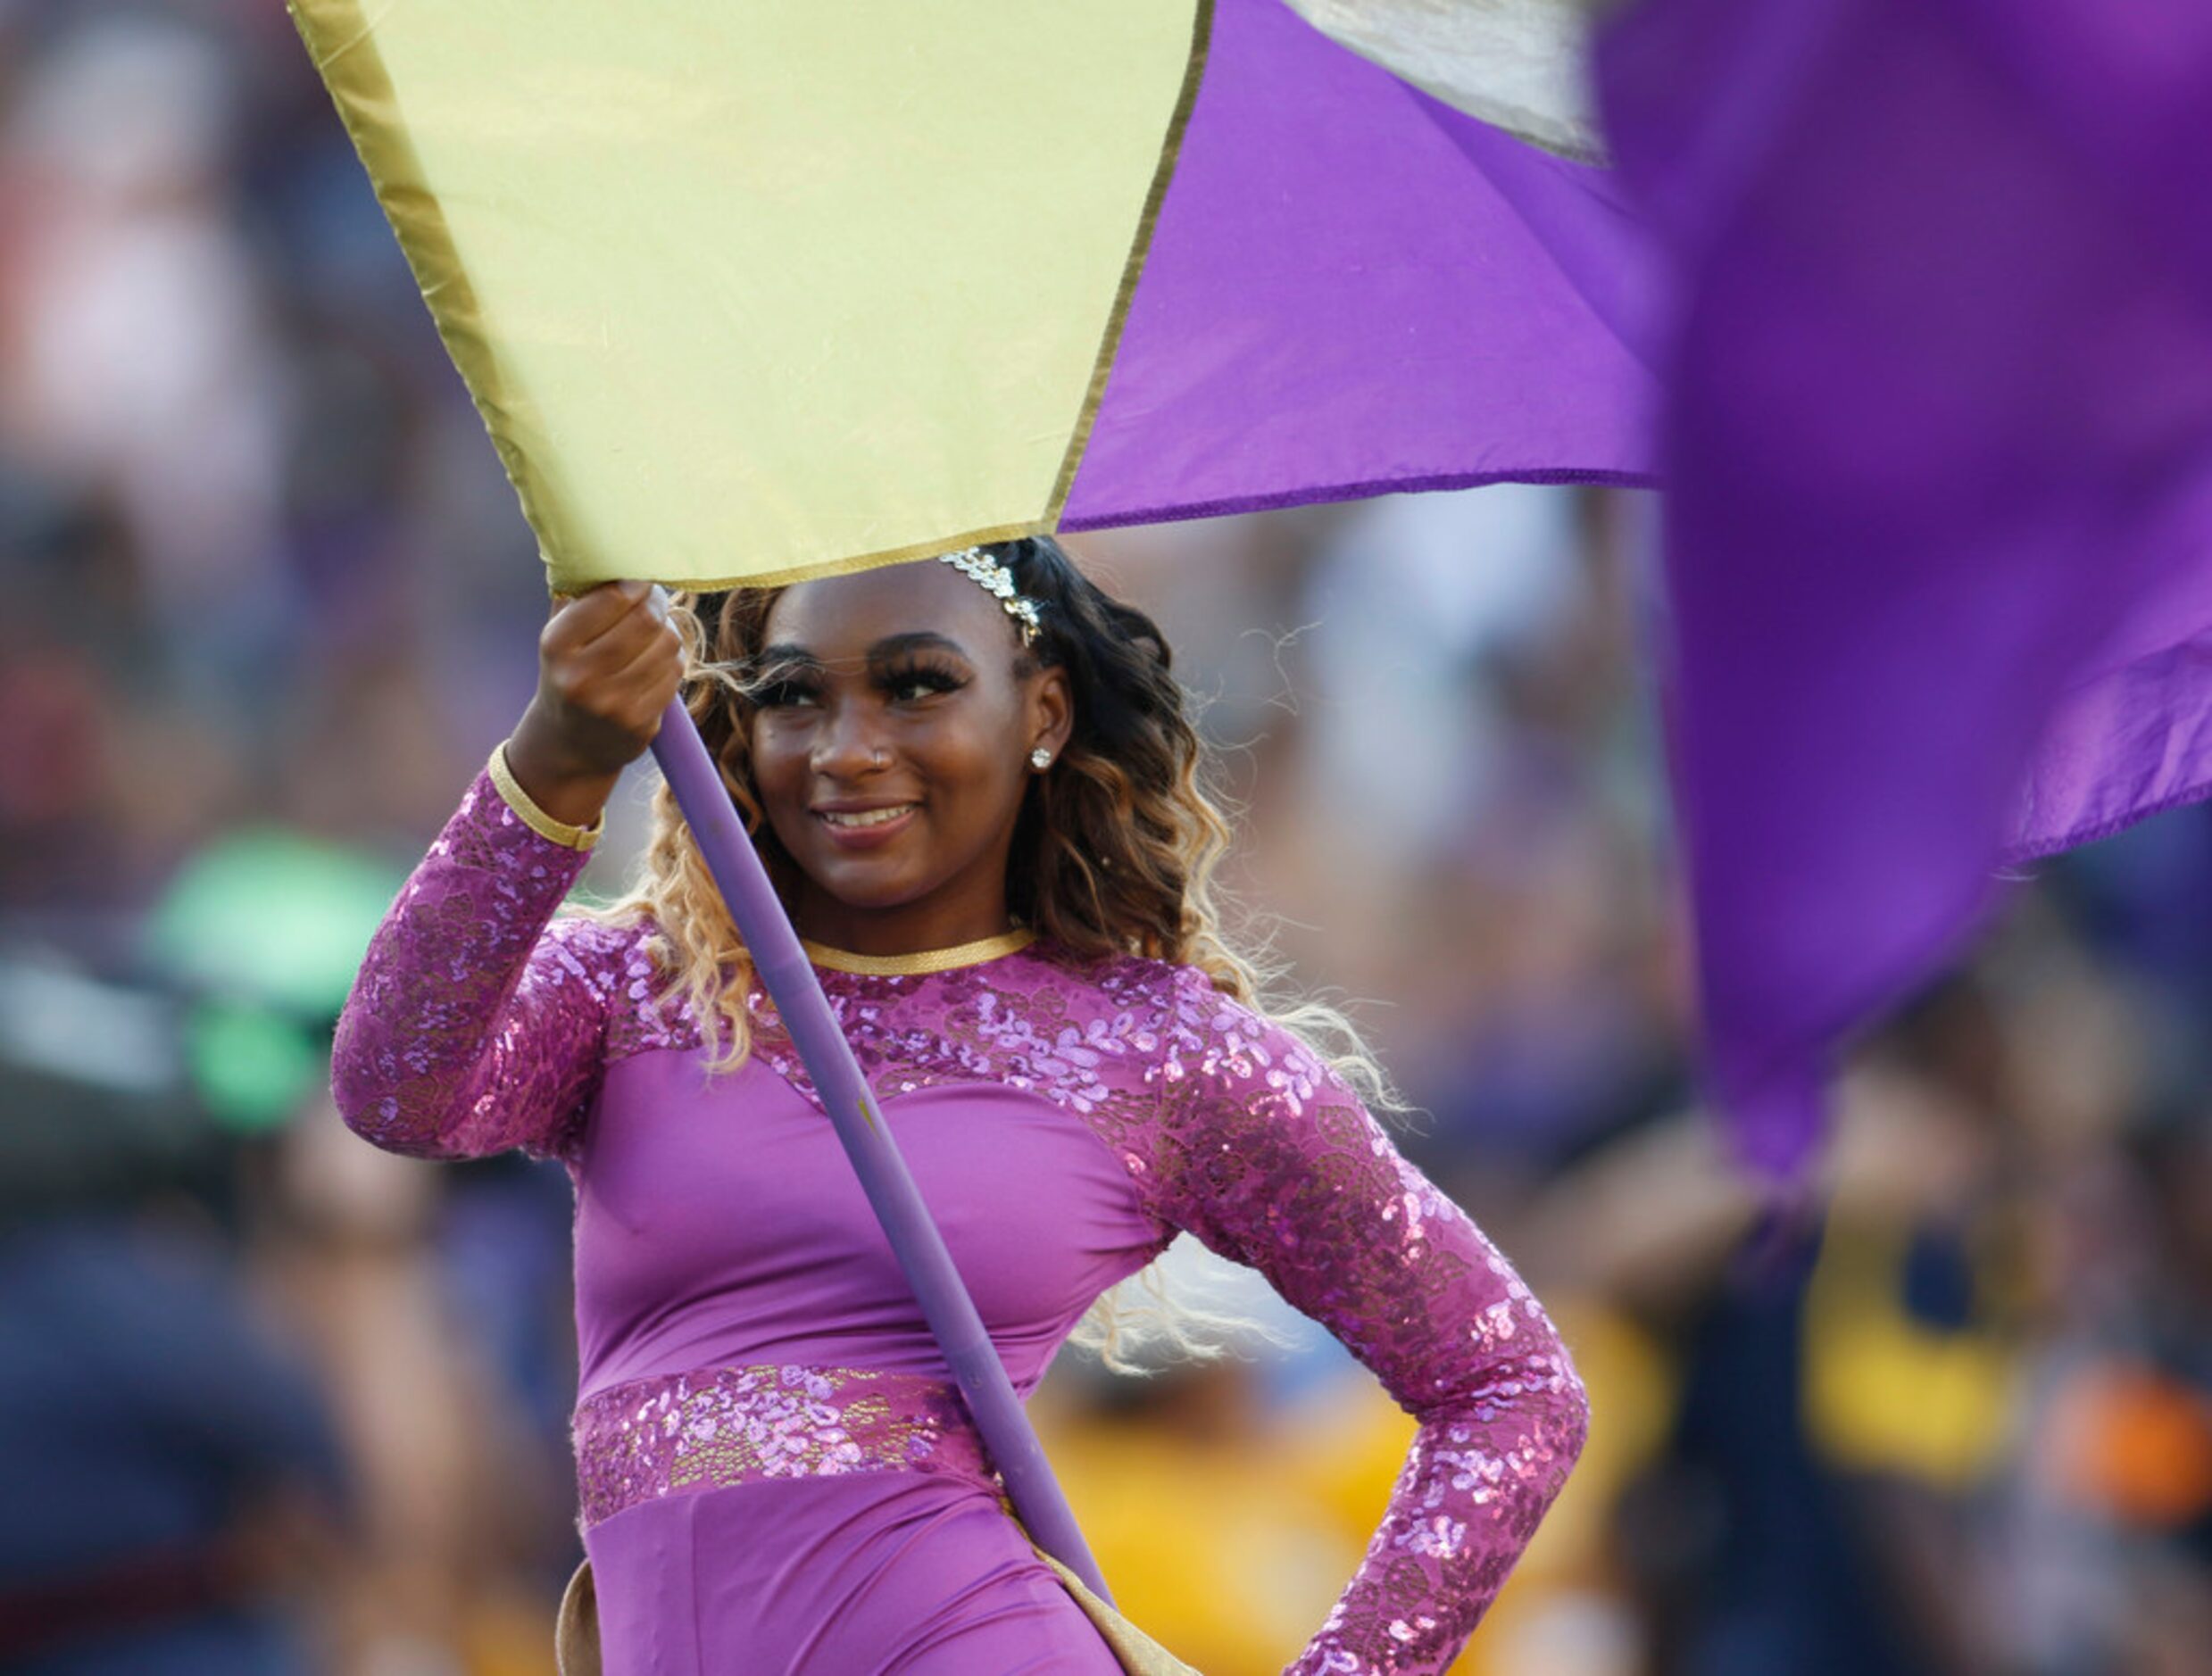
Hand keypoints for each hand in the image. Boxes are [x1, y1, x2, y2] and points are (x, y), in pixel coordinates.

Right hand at [504, 580, 684, 825]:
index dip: (638, 583)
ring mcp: (612, 703)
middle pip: (647, 620)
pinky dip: (674, 661)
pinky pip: (675, 674)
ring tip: (656, 632)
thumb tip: (613, 552)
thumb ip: (580, 596)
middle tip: (656, 600)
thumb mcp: (560, 635)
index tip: (642, 581)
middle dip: (657, 604)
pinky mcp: (639, 723)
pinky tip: (659, 661)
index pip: (614, 597)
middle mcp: (582, 675)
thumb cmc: (570, 672)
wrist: (568, 743)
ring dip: (669, 632)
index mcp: (557, 644)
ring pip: (668, 645)